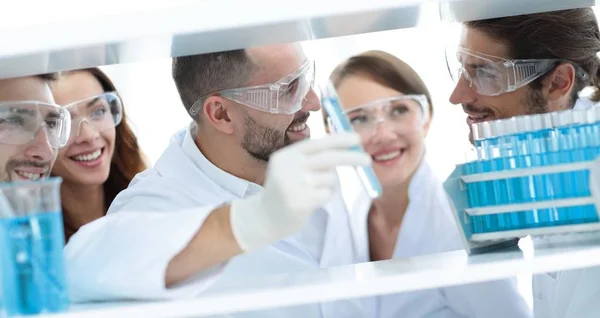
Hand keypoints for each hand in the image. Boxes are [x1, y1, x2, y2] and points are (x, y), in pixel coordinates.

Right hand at [230, 132, 370, 250]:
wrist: (263, 217)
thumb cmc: (284, 190)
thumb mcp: (291, 168)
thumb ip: (313, 159)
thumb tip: (346, 149)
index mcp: (286, 155)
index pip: (317, 143)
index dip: (338, 140)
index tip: (357, 139)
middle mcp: (288, 167)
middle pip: (327, 158)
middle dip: (350, 158)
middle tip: (367, 160)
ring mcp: (293, 185)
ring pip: (330, 179)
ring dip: (329, 185)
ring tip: (314, 191)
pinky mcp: (299, 202)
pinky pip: (326, 195)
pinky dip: (324, 197)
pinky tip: (311, 202)